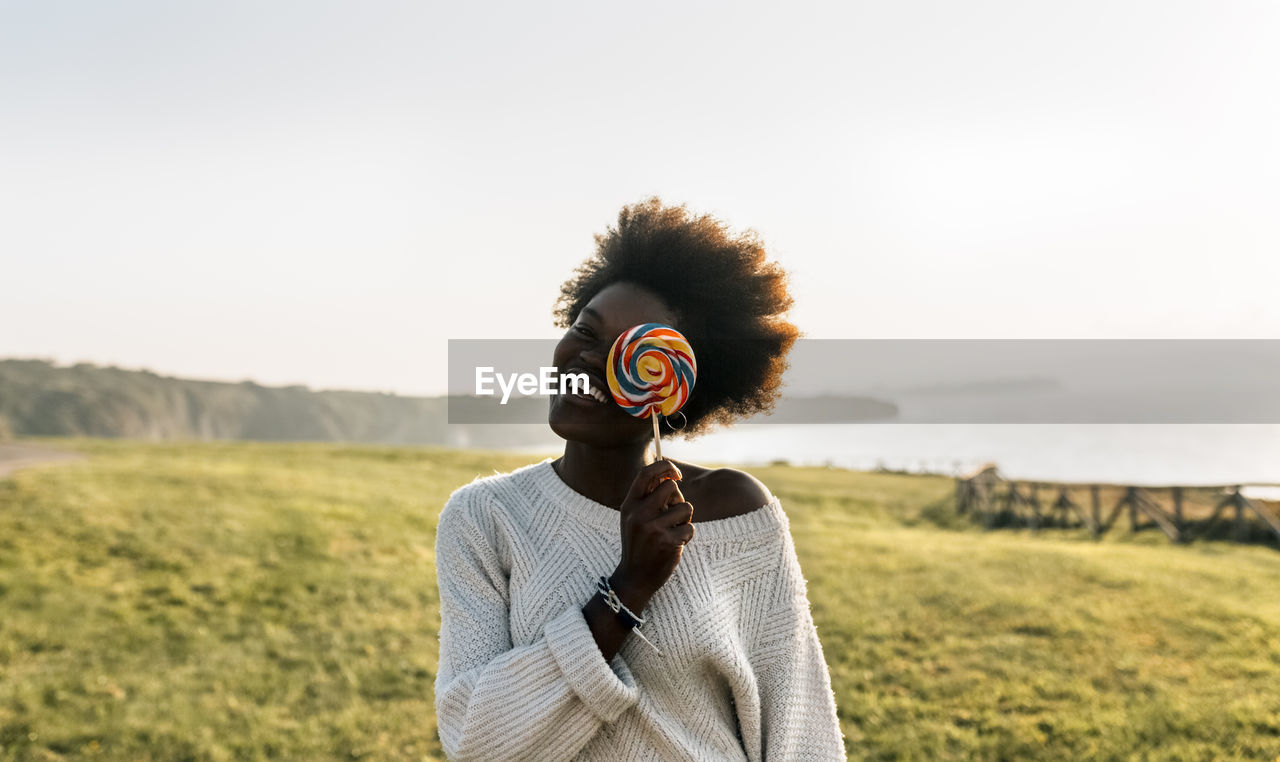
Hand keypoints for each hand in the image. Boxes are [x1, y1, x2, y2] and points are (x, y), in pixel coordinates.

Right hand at [611, 459, 694, 612]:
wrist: (635, 578)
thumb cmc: (640, 543)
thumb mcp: (634, 517)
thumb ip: (649, 496)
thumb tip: (671, 474)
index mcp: (629, 505)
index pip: (646, 473)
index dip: (665, 466)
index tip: (676, 473)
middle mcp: (639, 514)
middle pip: (671, 487)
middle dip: (678, 498)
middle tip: (673, 515)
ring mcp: (653, 528)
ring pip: (686, 507)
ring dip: (685, 519)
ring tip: (672, 532)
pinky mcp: (668, 542)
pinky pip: (690, 527)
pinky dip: (687, 535)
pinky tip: (674, 545)